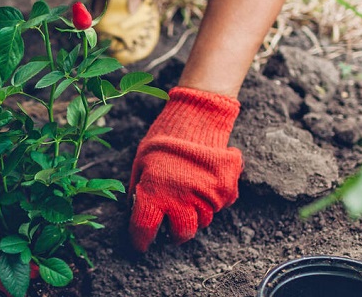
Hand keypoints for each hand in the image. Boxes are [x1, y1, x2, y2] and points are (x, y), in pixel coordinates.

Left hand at [129, 87, 242, 251]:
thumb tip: (135, 209)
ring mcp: (206, 196)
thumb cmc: (164, 139)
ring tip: (190, 193)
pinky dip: (214, 199)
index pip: (145, 229)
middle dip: (176, 232)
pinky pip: (221, 205)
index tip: (142, 244)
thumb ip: (139, 188)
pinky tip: (205, 181)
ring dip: (195, 213)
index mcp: (154, 192)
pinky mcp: (226, 189)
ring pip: (203, 220)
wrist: (197, 116)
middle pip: (182, 233)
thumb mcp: (141, 161)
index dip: (141, 240)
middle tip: (173, 222)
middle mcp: (180, 199)